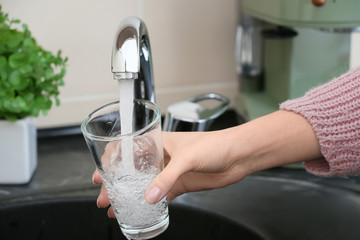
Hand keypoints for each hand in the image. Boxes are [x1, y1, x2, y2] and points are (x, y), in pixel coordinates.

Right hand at [94, 110, 321, 215]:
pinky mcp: (179, 185)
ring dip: (130, 196)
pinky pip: (160, 196)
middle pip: (132, 171)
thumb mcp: (187, 157)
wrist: (236, 157)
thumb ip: (167, 178)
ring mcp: (169, 172)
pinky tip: (141, 211)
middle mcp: (161, 157)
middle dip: (116, 183)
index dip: (112, 160)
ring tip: (115, 208)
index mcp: (159, 143)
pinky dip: (149, 204)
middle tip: (104, 197)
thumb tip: (150, 197)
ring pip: (143, 185)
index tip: (101, 173)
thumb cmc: (215, 145)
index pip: (128, 148)